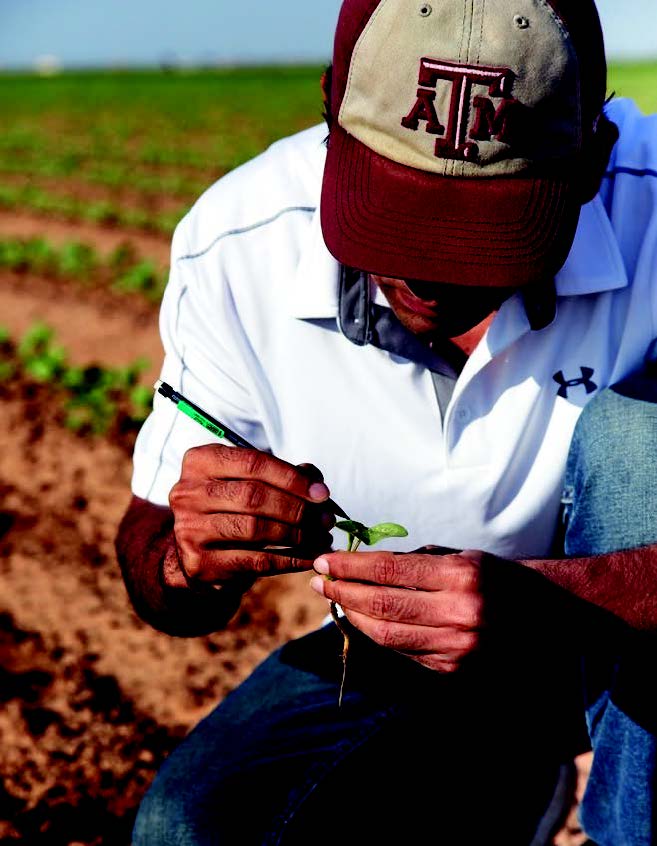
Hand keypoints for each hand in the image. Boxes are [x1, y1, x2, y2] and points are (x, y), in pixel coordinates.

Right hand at [166, 445, 334, 588]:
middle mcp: (188, 493)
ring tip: (321, 538)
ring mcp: (190, 529)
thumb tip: (317, 484)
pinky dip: (289, 560)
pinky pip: (256, 561)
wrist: (199, 552)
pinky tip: (309, 557)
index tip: (322, 493)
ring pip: (255, 529)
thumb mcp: (250, 482)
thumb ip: (283, 476)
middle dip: (298, 508)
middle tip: (326, 519)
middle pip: (254, 496)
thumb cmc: (232, 508)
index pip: (253, 463)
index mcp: (201, 461)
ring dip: (298, 535)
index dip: (292, 478)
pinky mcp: (200, 564)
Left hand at [310, 549, 485, 672]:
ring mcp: (456, 648)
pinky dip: (380, 635)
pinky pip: (404, 652)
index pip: (389, 570)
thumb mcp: (459, 556)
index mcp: (460, 576)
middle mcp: (458, 614)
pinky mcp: (454, 670)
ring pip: (386, 635)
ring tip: (336, 601)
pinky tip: (365, 620)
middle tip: (319, 581)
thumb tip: (360, 566)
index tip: (325, 561)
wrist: (543, 616)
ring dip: (353, 617)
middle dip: (342, 593)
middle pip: (381, 606)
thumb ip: (413, 562)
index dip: (350, 566)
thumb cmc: (495, 576)